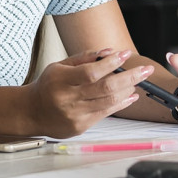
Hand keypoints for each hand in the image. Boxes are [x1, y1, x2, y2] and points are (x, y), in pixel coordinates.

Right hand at [26, 48, 144, 137]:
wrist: (31, 112)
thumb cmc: (48, 85)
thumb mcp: (60, 65)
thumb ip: (84, 58)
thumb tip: (109, 51)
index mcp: (61, 80)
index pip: (91, 72)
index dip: (110, 63)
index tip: (125, 54)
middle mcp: (68, 99)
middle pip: (105, 88)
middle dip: (130, 77)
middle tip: (146, 70)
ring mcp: (75, 115)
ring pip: (108, 102)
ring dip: (128, 90)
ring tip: (139, 80)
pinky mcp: (80, 126)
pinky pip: (106, 113)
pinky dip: (121, 103)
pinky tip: (130, 95)